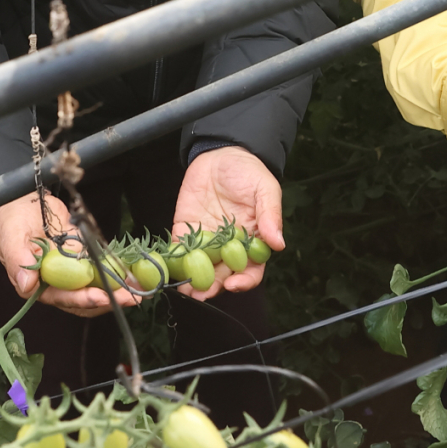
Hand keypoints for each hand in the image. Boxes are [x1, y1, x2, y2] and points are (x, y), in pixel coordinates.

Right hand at [0, 192, 141, 319]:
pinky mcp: (83, 258)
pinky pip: (102, 269)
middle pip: (84, 299)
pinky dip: (119, 272)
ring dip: (119, 290)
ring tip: (140, 290)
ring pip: (97, 288)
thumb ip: (18, 259)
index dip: (83, 299)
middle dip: (109, 299)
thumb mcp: (11, 236)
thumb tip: (27, 283)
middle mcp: (57, 283)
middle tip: (132, 298)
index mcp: (38, 284)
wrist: (20, 202)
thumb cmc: (12, 221)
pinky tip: (136, 275)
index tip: (102, 297)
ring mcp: (72, 272)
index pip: (62, 297)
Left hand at [172, 146, 282, 300]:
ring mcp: (206, 239)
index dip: (243, 281)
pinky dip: (174, 260)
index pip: (250, 270)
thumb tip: (278, 243)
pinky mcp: (186, 228)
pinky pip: (180, 248)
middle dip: (212, 287)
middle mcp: (228, 246)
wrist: (222, 152)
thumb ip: (270, 216)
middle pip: (222, 274)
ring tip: (184, 290)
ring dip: (191, 282)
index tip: (233, 284)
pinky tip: (168, 269)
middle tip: (200, 295)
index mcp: (252, 241)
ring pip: (199, 268)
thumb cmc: (249, 172)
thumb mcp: (265, 189)